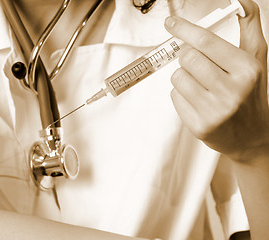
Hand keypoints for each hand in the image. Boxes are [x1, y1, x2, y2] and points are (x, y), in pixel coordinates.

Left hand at [165, 0, 268, 161]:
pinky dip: (181, 95)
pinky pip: (174, 97)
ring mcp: (214, 111)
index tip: (171, 23)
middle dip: (188, 57)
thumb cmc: (250, 93)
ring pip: (177, 77)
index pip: (206, 42)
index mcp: (247, 70)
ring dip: (184, 77)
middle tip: (199, 65)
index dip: (184, 29)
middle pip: (187, 58)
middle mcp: (231, 91)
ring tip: (202, 86)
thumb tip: (241, 0)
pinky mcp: (199, 126)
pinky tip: (198, 102)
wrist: (251, 136)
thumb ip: (249, 28)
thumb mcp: (255, 59)